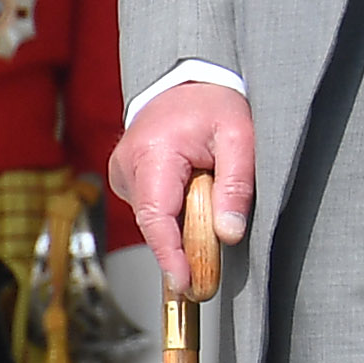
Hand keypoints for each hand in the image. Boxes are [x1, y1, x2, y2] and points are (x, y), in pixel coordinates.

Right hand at [107, 79, 252, 280]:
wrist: (188, 80)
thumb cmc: (213, 102)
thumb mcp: (240, 137)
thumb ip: (236, 186)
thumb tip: (228, 234)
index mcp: (152, 152)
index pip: (157, 216)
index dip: (170, 254)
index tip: (183, 283)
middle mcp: (128, 163)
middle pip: (156, 222)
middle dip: (184, 244)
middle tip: (215, 253)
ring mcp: (123, 171)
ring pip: (155, 218)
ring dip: (183, 221)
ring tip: (207, 194)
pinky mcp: (128, 177)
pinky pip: (153, 208)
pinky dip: (175, 212)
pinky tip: (192, 192)